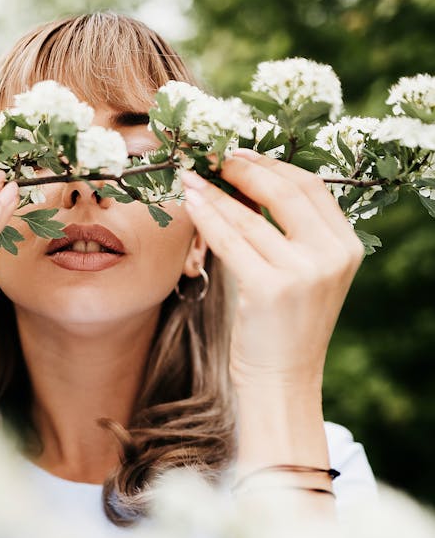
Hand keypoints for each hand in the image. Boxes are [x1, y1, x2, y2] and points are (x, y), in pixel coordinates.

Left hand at [179, 150, 364, 392]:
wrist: (282, 383)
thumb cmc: (283, 330)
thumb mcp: (300, 275)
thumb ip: (288, 234)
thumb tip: (244, 185)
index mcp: (346, 246)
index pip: (310, 187)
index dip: (272, 165)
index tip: (239, 154)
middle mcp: (331, 255)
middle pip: (285, 191)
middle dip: (243, 169)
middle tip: (212, 157)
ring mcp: (303, 272)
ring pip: (251, 216)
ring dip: (215, 191)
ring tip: (190, 177)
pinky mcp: (270, 288)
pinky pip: (231, 240)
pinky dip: (207, 217)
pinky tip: (190, 203)